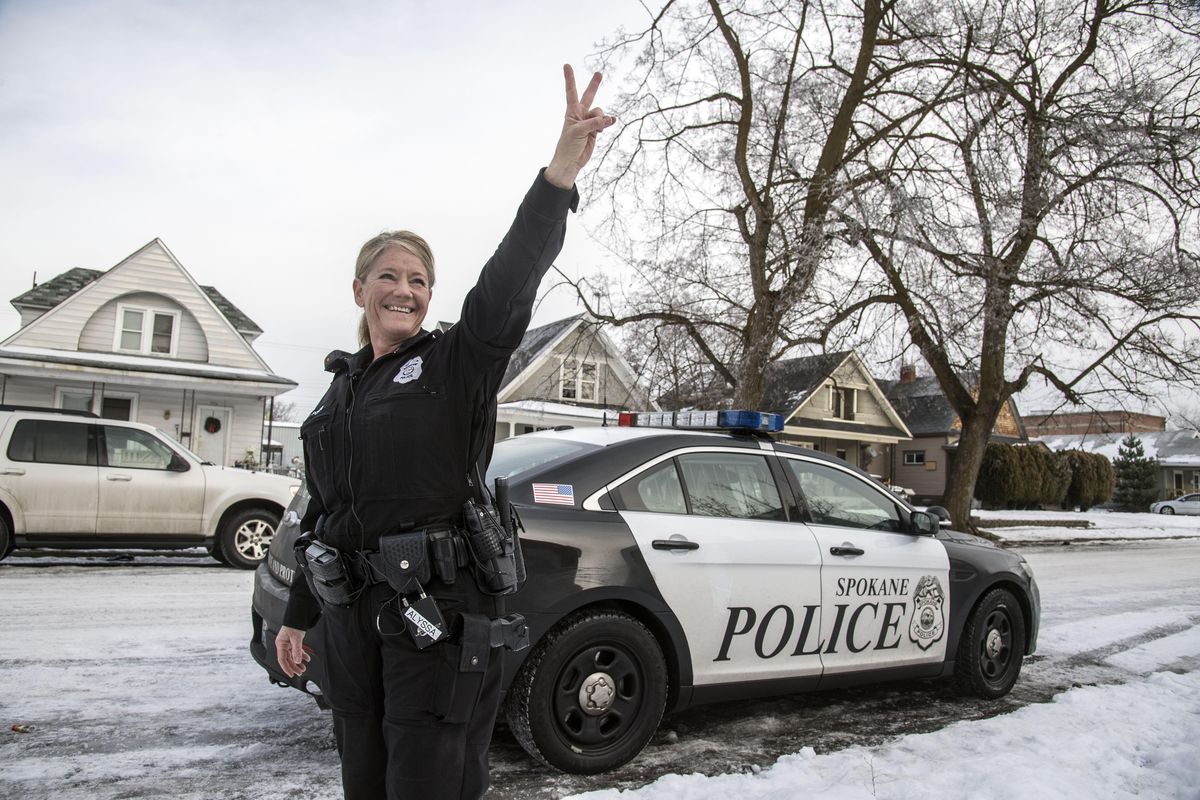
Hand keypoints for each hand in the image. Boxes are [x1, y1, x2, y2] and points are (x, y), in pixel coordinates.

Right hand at [276, 625, 309, 677]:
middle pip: (288, 659)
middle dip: (294, 667)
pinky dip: (302, 655)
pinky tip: (307, 659)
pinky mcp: (293, 642)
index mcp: (280, 644)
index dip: (286, 668)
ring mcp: (288, 644)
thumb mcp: (296, 638)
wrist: (298, 616)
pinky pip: (297, 651)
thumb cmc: (293, 624)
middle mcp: (283, 645)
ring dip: (298, 662)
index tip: (291, 674)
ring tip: (304, 668)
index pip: (282, 660)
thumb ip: (297, 650)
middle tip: (300, 672)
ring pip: (292, 656)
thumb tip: (297, 661)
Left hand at [544, 64, 615, 189]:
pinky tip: (609, 125)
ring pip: (600, 112)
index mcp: (572, 112)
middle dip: (594, 85)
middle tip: (600, 73)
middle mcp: (580, 115)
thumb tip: (610, 119)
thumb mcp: (579, 131)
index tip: (567, 65)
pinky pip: (604, 122)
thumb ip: (594, 123)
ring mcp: (589, 122)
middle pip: (588, 96)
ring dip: (602, 118)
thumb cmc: (568, 145)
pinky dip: (607, 123)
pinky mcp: (595, 131)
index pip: (571, 92)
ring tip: (599, 128)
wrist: (570, 162)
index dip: (570, 79)